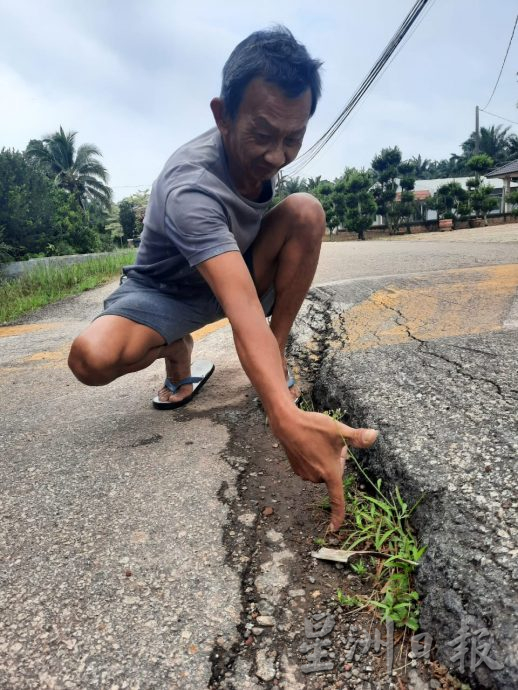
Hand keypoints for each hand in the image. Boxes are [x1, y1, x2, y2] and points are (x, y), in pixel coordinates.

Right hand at [272, 409, 378, 531]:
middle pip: (333, 475)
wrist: (287, 424)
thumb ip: (358, 437)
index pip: (337, 498)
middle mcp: (316, 477)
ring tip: (318, 442)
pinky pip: (311, 468)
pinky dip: (313, 460)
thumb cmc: (314, 427)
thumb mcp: (339, 430)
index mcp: (330, 472)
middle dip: (336, 462)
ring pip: (321, 471)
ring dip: (323, 461)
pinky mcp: (296, 469)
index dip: (338, 514)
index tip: (336, 528)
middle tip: (331, 444)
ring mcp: (305, 474)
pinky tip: (309, 445)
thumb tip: (376, 435)